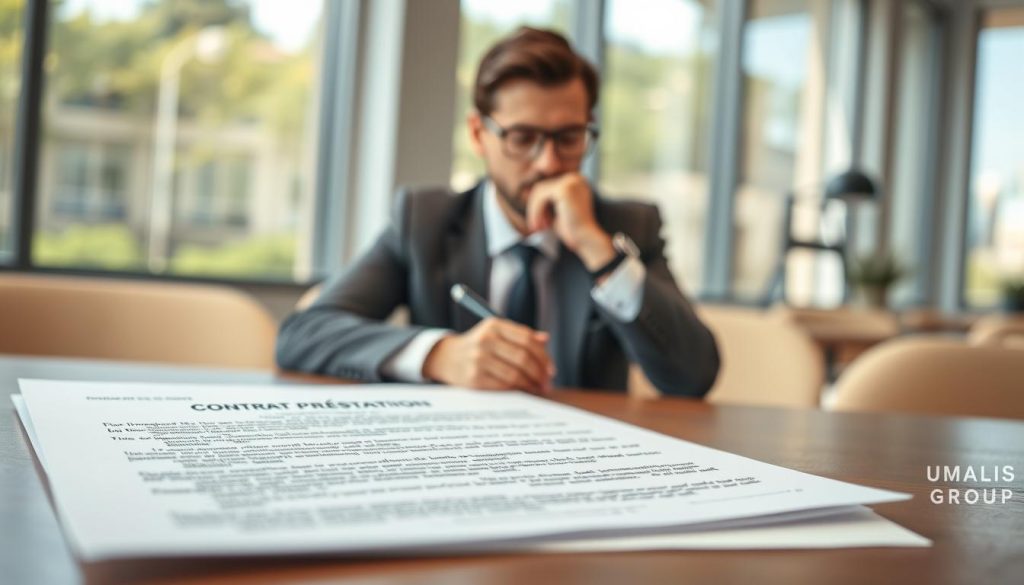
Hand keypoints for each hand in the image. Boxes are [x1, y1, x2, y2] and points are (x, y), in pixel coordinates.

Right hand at [422, 318, 555, 393]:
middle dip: (540, 373)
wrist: (447, 358)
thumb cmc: (478, 346)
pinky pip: (503, 385)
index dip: (543, 356)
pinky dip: (517, 390)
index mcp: (494, 325)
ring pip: (515, 374)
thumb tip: (545, 340)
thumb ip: (520, 336)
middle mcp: (486, 339)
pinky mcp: (474, 377)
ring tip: (538, 388)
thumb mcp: (496, 334)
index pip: (527, 339)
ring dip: (531, 384)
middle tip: (547, 383)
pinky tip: (523, 391)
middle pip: (523, 357)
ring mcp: (478, 359)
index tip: (551, 369)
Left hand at [525, 173, 614, 271]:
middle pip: (542, 186)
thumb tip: (526, 191)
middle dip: (535, 208)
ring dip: (534, 211)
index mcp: (576, 181)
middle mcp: (575, 177)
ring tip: (538, 228)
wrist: (586, 240)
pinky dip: (536, 212)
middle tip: (536, 227)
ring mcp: (571, 181)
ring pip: (539, 191)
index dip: (539, 205)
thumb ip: (545, 200)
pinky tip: (542, 226)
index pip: (548, 186)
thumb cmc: (572, 230)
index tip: (540, 222)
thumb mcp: (556, 211)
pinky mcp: (565, 189)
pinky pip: (541, 196)